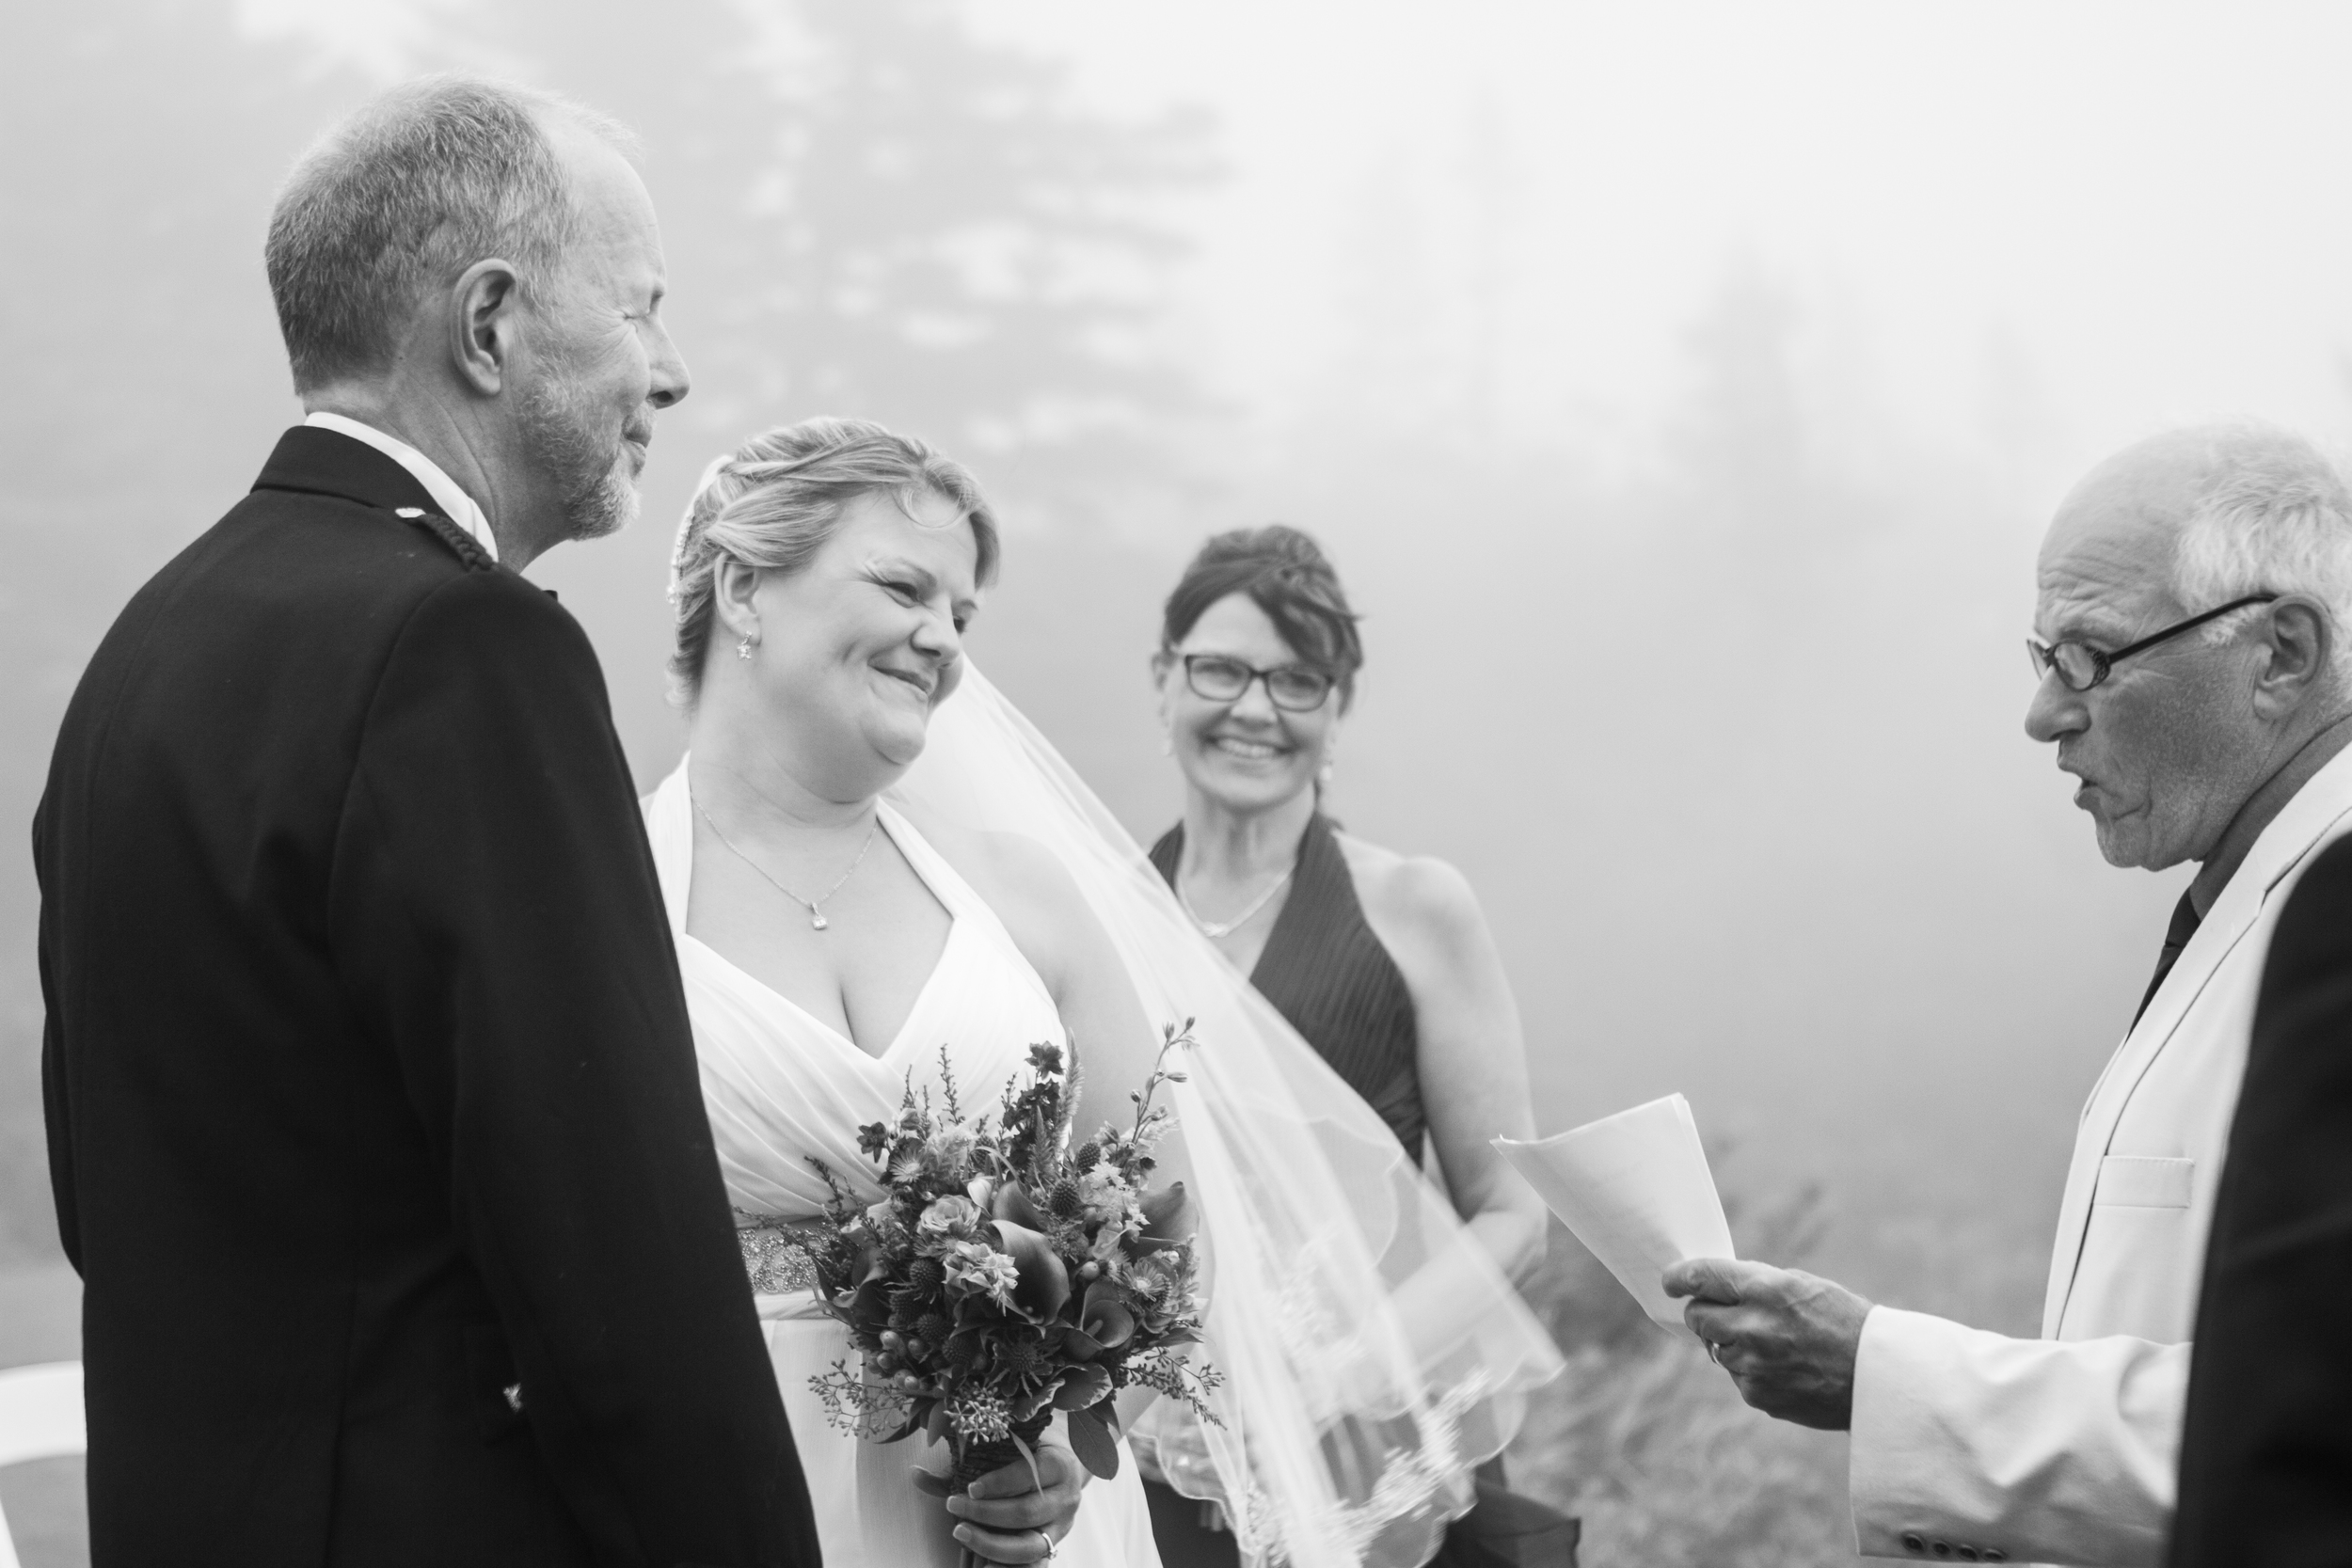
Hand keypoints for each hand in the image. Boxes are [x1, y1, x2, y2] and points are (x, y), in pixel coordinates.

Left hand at [912, 1435, 1088, 1563]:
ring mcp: (1062, 1526)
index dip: (998, 1483)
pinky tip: (983, 1563)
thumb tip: (915, 1474)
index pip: (1028, 1475)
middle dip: (986, 1514)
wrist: (1066, 1468)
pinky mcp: (1055, 1546)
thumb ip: (966, 1464)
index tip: (969, 1488)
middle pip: (1026, 1513)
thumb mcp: (1009, 1448)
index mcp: (1058, 1464)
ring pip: (1030, 1546)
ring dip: (991, 1544)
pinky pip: (1034, 1565)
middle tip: (954, 1508)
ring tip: (961, 1533)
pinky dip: (1007, 1566)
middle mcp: (1066, 1497)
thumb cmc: (1030, 1453)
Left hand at [1662, 1257, 1871, 1430]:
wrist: (1878, 1376)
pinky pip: (1737, 1376)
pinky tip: (1783, 1367)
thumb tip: (1711, 1288)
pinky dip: (1750, 1370)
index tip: (1669, 1280)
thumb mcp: (1803, 1285)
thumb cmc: (1843, 1321)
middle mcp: (1754, 1327)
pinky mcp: (1757, 1395)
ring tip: (1772, 1342)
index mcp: (1767, 1290)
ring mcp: (1754, 1365)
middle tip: (1722, 1312)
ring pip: (1715, 1348)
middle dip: (1704, 1311)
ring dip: (1731, 1342)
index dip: (1680, 1276)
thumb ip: (1755, 1284)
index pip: (1704, 1276)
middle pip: (1697, 1316)